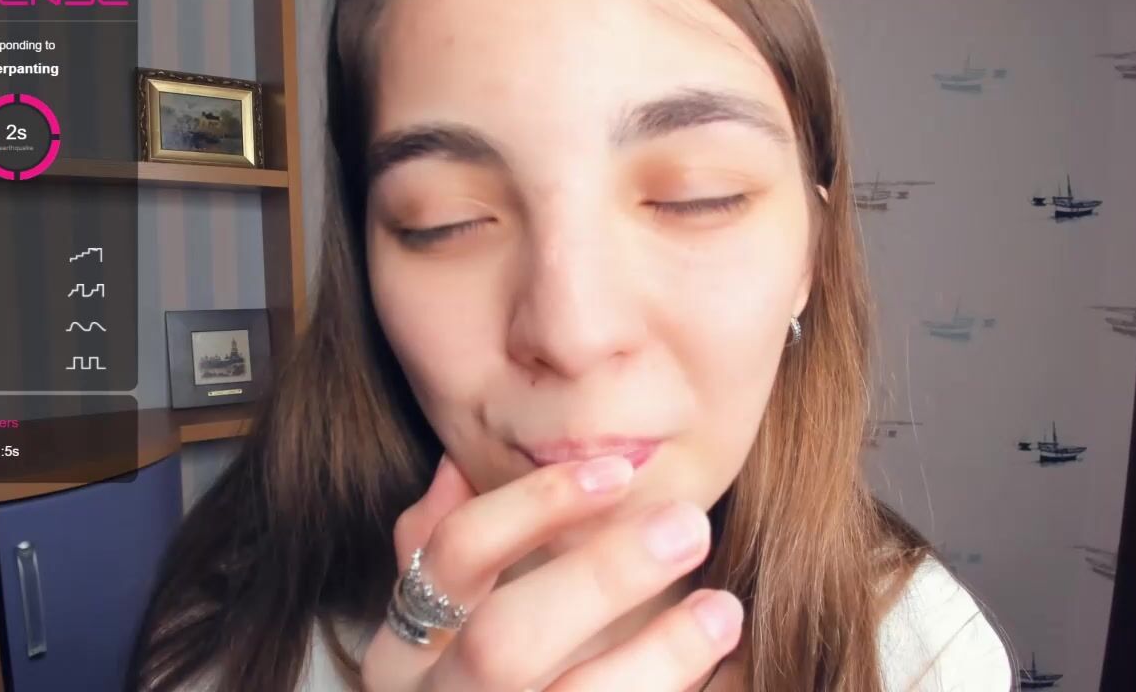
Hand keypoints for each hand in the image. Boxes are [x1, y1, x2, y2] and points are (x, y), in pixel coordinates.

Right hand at [359, 453, 742, 691]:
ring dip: (658, 657)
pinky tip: (730, 673)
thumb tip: (458, 465)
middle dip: (600, 579)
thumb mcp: (432, 636)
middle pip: (506, 641)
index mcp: (405, 654)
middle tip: (688, 526)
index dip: (534, 506)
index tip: (621, 471)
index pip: (454, 556)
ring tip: (724, 610)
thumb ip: (445, 556)